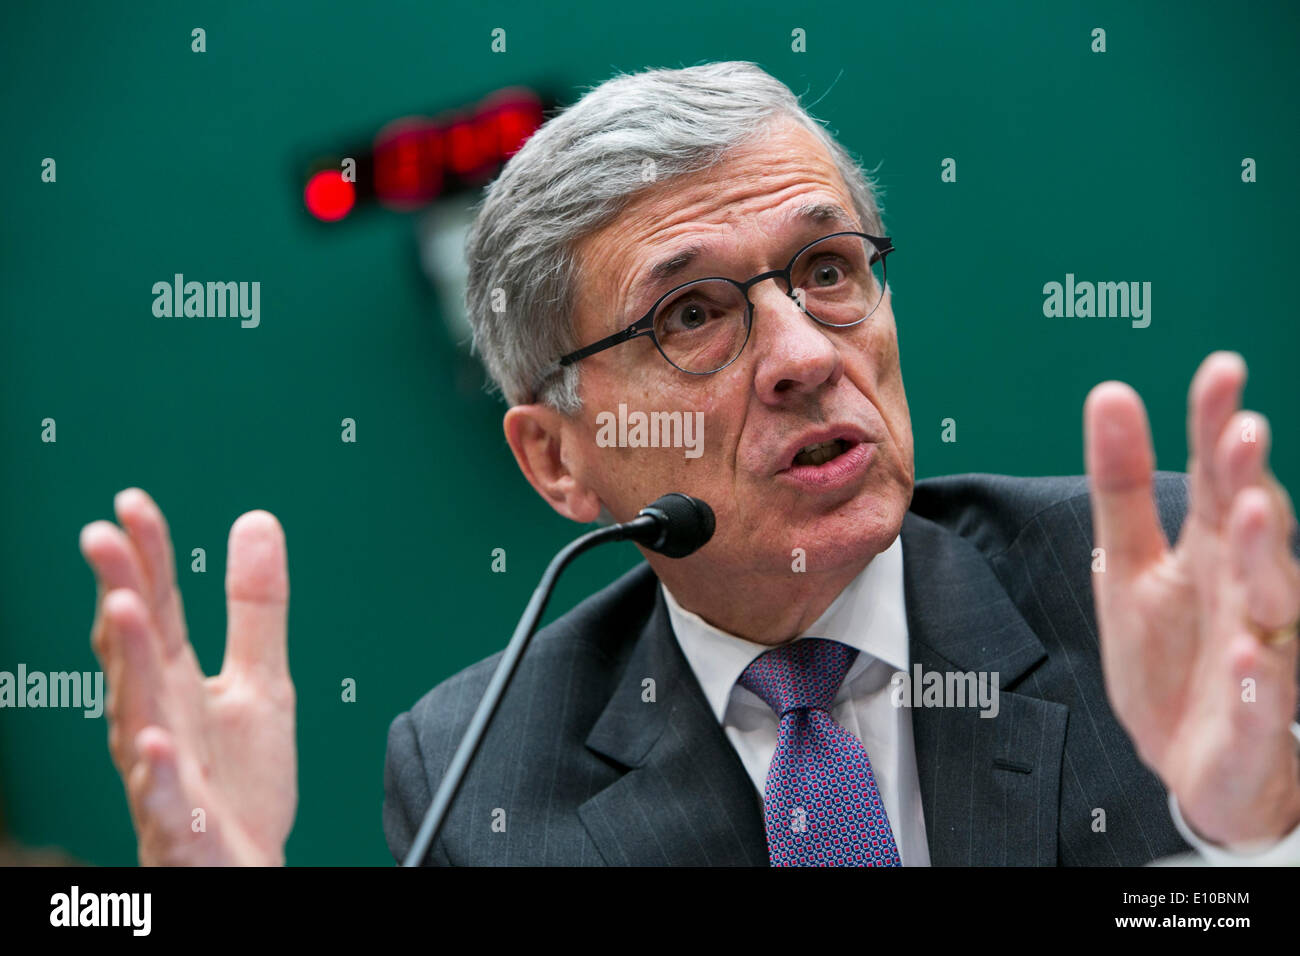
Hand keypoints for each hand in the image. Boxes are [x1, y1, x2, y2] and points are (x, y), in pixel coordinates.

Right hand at [80, 489, 295, 865]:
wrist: (247, 865)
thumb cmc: (241, 781)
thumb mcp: (262, 681)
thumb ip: (256, 608)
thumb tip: (256, 522)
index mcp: (176, 683)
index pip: (157, 609)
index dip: (146, 556)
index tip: (133, 503)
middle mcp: (157, 721)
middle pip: (136, 651)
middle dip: (120, 593)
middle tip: (104, 536)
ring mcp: (162, 774)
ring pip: (136, 715)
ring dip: (129, 664)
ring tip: (123, 608)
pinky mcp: (180, 825)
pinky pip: (163, 800)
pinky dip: (157, 773)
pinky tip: (155, 743)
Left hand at [1084, 351, 1299, 848]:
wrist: (1193, 766)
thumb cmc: (1170, 662)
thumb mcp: (1128, 567)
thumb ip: (1122, 487)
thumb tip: (1110, 395)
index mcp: (1211, 553)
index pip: (1218, 478)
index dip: (1217, 426)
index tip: (1221, 369)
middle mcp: (1245, 593)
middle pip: (1253, 530)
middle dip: (1250, 481)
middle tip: (1244, 431)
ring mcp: (1260, 655)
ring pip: (1272, 602)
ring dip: (1263, 557)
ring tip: (1249, 511)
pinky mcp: (1253, 719)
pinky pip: (1263, 700)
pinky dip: (1258, 678)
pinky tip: (1248, 651)